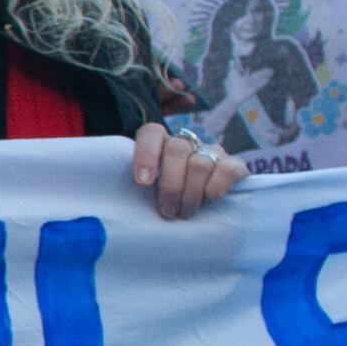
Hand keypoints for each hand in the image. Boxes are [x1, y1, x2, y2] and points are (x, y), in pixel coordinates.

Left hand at [129, 121, 244, 220]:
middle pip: (177, 149)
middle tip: (167, 211)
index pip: (152, 133)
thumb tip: (112, 190)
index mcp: (161, 143)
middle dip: (171, 185)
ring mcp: (212, 152)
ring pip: (200, 163)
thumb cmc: (166, 201)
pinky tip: (210, 199)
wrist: (205, 212)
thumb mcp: (146, 192)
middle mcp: (187, 143)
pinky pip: (228, 170)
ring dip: (191, 194)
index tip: (143, 183)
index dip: (146, 154)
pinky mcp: (234, 165)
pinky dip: (217, 187)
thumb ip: (136, 184)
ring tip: (185, 213)